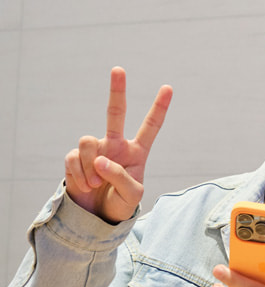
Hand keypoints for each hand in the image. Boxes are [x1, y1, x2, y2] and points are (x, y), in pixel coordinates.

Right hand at [64, 67, 172, 223]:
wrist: (97, 218)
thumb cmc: (121, 204)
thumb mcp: (132, 195)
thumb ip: (121, 177)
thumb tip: (101, 160)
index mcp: (137, 151)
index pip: (150, 126)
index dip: (159, 107)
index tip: (168, 87)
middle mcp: (116, 145)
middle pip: (115, 112)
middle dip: (117, 90)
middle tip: (119, 69)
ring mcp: (95, 149)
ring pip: (88, 141)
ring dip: (91, 165)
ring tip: (97, 184)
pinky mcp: (76, 158)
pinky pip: (74, 157)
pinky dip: (80, 174)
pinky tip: (86, 186)